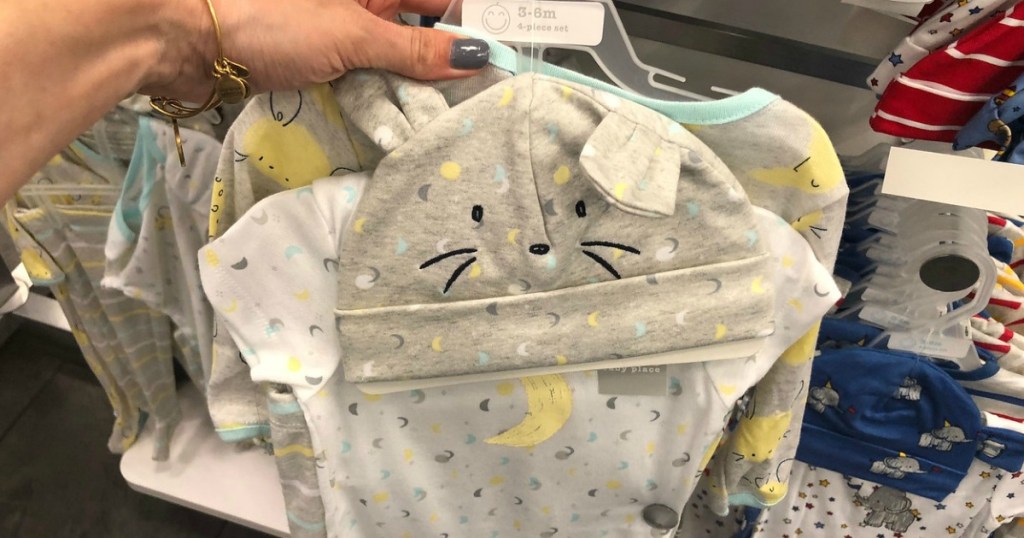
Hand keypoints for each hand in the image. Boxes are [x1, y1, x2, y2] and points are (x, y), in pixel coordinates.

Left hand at [143, 0, 488, 100]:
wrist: (180, 38)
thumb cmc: (269, 18)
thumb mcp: (351, 34)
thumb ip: (413, 50)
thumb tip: (474, 55)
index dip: (471, 21)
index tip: (502, 56)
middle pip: (419, 25)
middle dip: (449, 58)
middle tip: (484, 98)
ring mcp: (338, 28)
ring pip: (394, 55)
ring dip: (418, 83)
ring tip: (453, 117)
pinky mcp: (317, 59)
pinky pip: (365, 76)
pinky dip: (385, 96)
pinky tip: (407, 119)